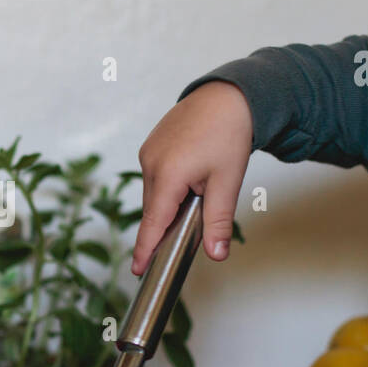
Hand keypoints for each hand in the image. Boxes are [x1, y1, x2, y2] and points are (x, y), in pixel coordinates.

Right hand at [131, 80, 253, 274]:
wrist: (228, 96)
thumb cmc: (229, 134)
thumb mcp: (227, 182)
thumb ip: (218, 222)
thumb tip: (216, 254)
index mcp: (168, 175)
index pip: (152, 223)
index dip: (145, 249)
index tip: (138, 270)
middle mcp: (151, 163)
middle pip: (154, 210)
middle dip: (167, 223)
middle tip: (190, 229)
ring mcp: (148, 153)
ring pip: (154, 194)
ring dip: (170, 203)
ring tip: (198, 193)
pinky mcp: (151, 146)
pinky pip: (155, 177)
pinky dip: (168, 186)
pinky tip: (190, 179)